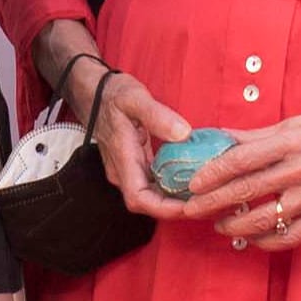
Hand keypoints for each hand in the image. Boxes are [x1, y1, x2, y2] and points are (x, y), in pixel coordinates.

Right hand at [82, 68, 198, 220]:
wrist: (94, 91)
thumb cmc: (112, 94)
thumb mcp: (135, 98)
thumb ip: (158, 116)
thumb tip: (183, 133)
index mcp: (122, 158)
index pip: (139, 198)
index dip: (164, 209)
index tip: (190, 206)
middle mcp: (122, 170)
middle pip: (148, 203)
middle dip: (176, 209)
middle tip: (207, 201)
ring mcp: (127, 169)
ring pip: (152, 195)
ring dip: (175, 200)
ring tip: (204, 194)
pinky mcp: (134, 164)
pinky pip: (153, 183)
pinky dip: (172, 186)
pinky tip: (191, 179)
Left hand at [182, 92, 300, 252]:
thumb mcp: (300, 122)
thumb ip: (259, 135)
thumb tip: (221, 138)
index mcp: (293, 140)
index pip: (242, 160)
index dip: (213, 174)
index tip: (193, 183)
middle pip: (247, 191)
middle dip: (213, 204)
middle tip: (191, 211)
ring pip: (266, 219)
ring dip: (236, 226)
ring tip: (220, 225)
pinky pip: (291, 236)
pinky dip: (267, 241)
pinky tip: (253, 239)